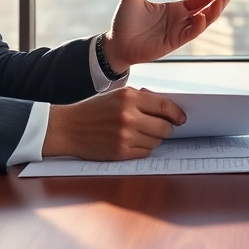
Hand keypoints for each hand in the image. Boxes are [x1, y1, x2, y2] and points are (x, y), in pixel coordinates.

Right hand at [43, 87, 186, 160]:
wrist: (67, 128)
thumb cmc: (93, 110)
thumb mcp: (116, 95)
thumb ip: (141, 99)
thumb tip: (166, 107)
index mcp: (129, 97)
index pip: (165, 106)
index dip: (177, 114)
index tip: (181, 118)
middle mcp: (129, 116)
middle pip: (165, 128)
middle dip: (166, 128)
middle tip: (162, 127)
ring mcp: (125, 136)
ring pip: (156, 142)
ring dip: (153, 139)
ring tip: (140, 134)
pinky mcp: (121, 152)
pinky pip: (145, 153)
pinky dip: (143, 149)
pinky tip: (132, 142)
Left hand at [101, 0, 236, 70]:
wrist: (116, 44)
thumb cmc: (124, 22)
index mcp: (176, 8)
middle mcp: (182, 19)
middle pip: (208, 8)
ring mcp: (179, 31)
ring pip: (204, 20)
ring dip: (214, 10)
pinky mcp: (173, 42)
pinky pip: (190, 33)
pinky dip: (198, 26)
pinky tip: (202, 16)